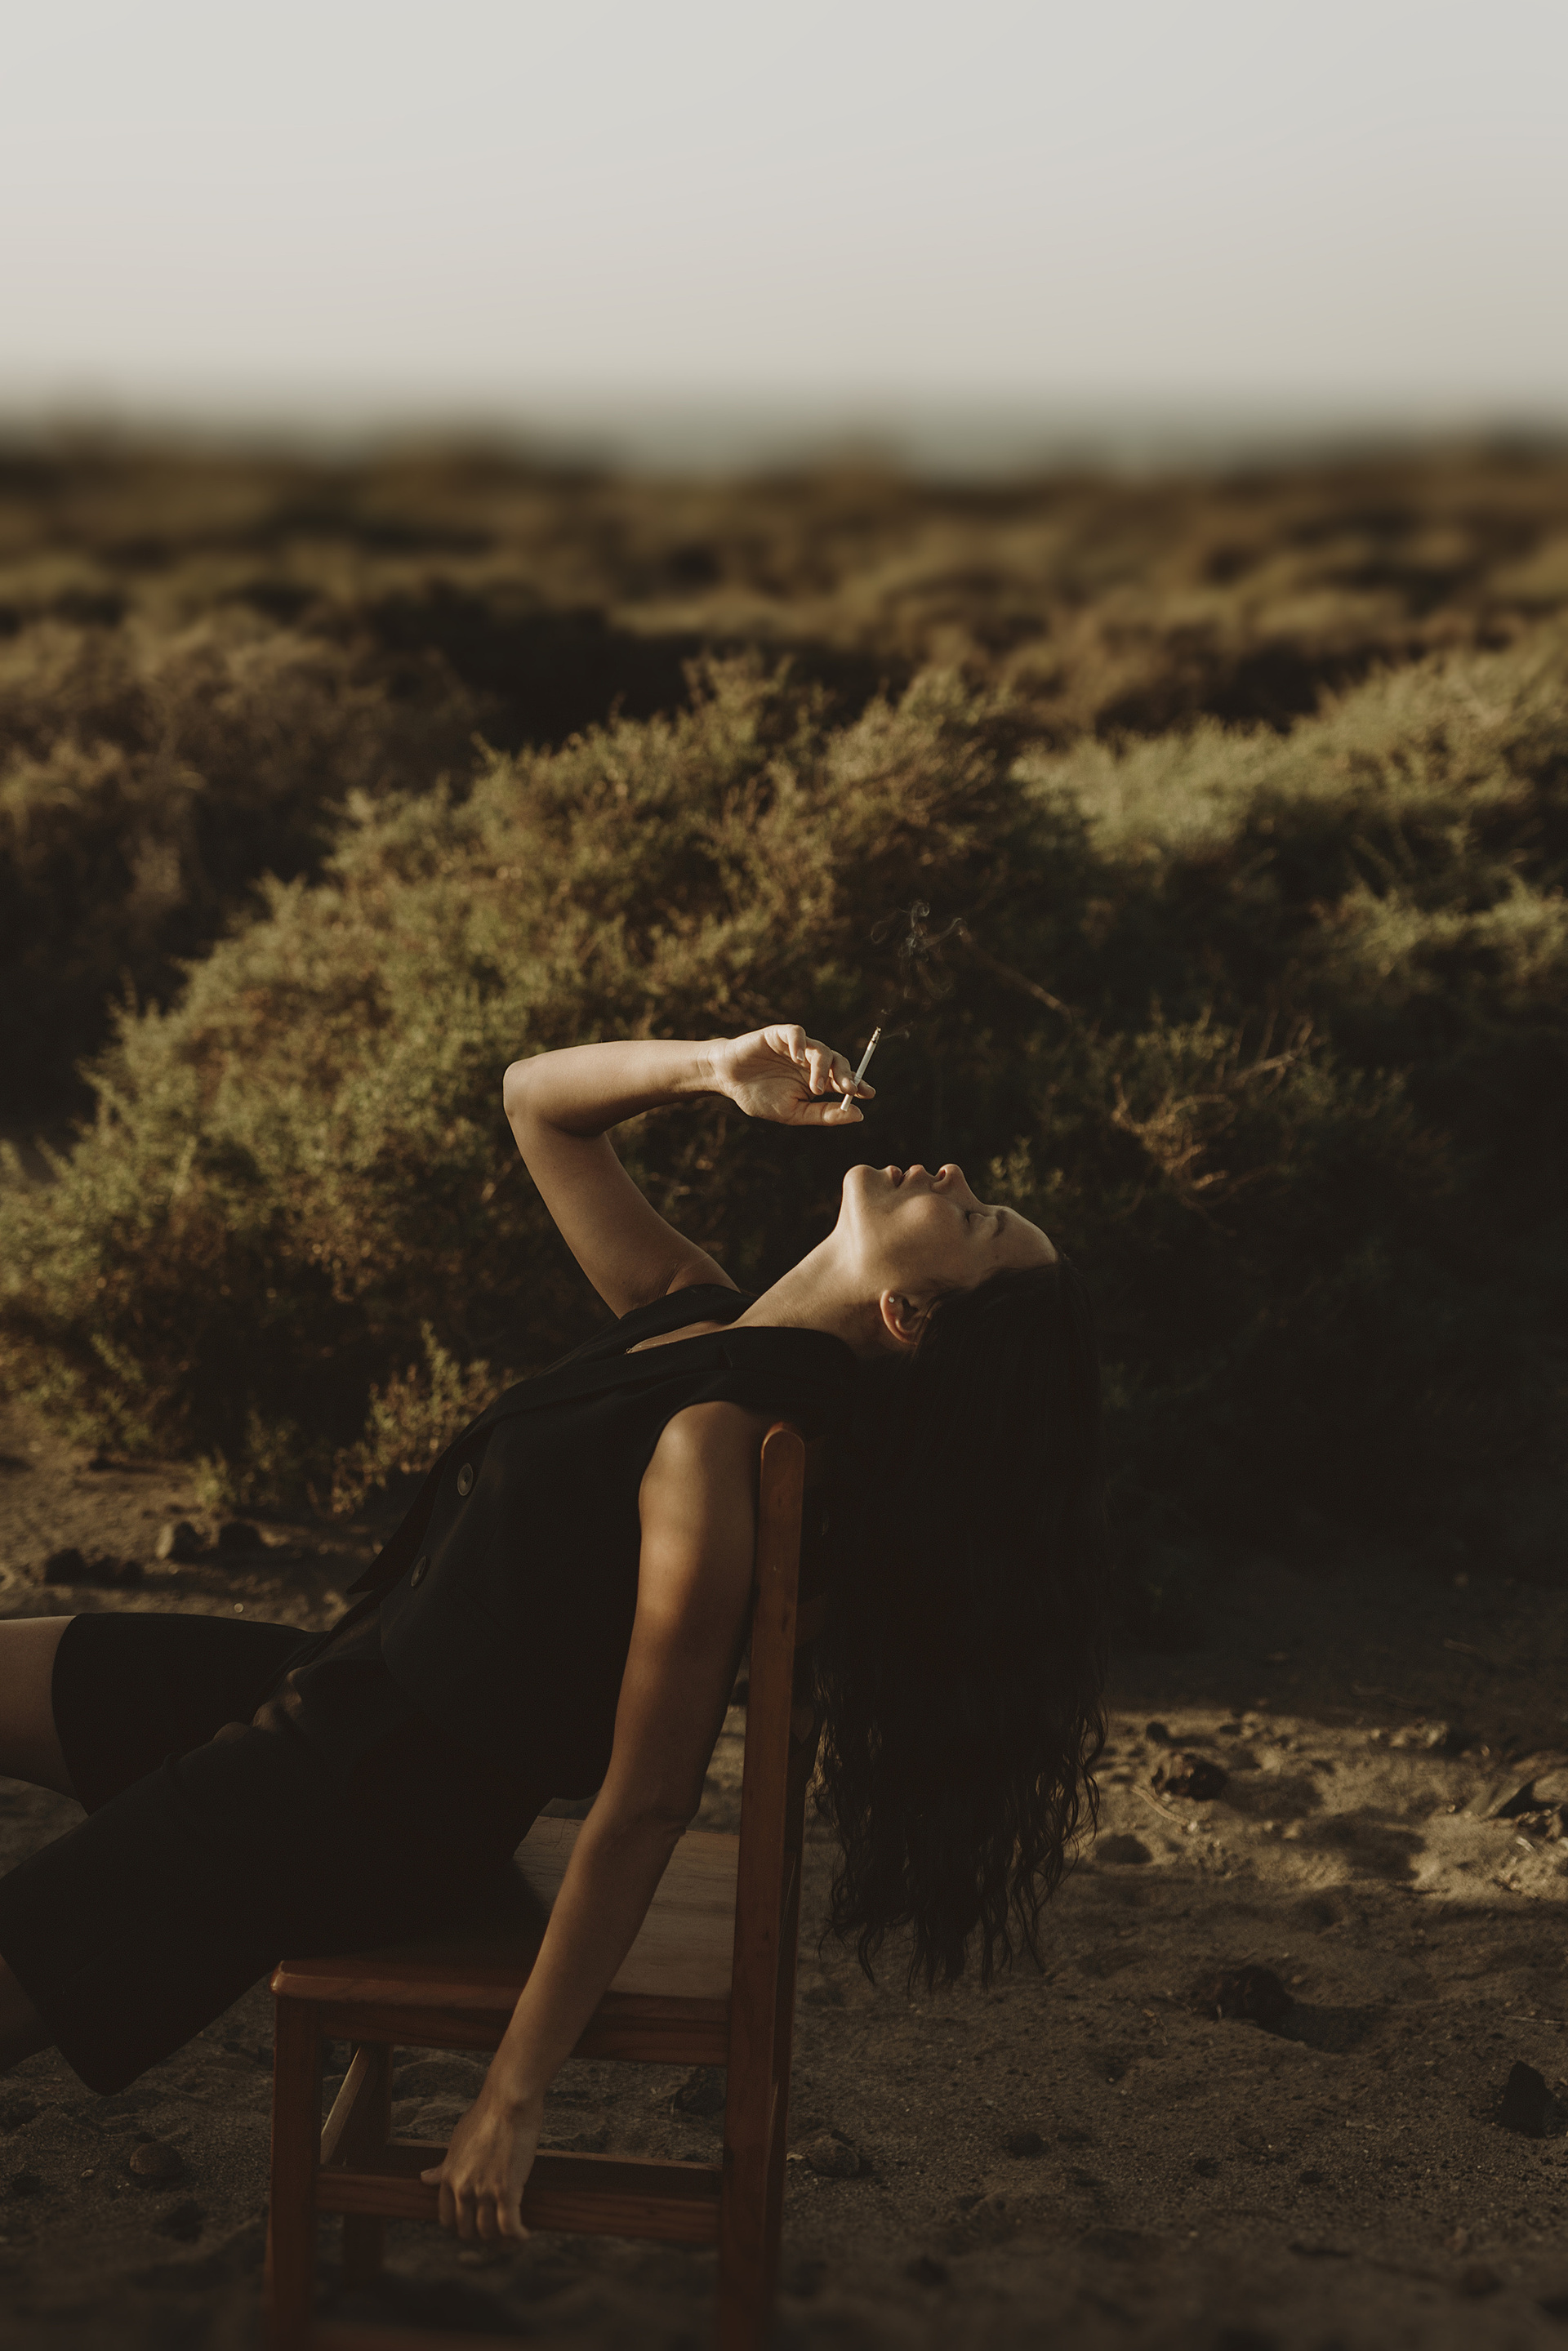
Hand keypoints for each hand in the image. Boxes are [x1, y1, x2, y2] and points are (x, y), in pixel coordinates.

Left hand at [420, 2087, 541, 2242]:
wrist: (508, 2101)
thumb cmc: (485, 2114)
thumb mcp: (457, 2140)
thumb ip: (444, 2165)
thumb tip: (424, 2178)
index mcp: (448, 2177)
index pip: (447, 2219)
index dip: (460, 2228)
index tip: (473, 2227)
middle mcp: (463, 2188)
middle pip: (467, 2231)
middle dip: (480, 2237)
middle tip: (495, 2233)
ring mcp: (484, 2191)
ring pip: (489, 2232)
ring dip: (500, 2239)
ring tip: (511, 2234)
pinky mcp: (507, 2190)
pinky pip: (509, 2226)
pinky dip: (517, 2236)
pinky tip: (523, 2235)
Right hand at [711, 1025, 874, 1125]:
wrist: (728, 1081)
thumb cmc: (760, 1097)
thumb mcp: (793, 1112)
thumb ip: (823, 1114)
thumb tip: (858, 1115)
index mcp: (817, 1080)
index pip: (844, 1080)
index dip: (859, 1085)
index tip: (869, 1094)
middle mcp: (811, 1062)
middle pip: (839, 1062)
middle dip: (847, 1076)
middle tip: (848, 1090)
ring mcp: (798, 1047)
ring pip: (822, 1049)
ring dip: (823, 1068)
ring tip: (815, 1087)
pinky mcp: (780, 1035)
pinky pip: (797, 1033)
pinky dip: (799, 1043)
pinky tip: (796, 1058)